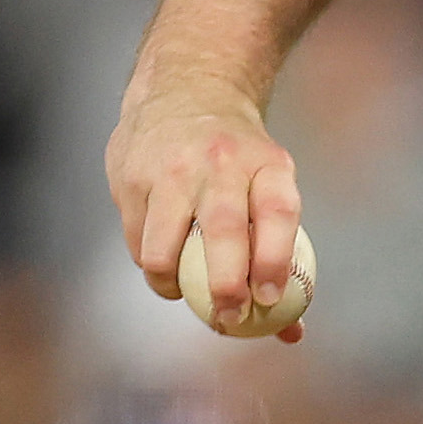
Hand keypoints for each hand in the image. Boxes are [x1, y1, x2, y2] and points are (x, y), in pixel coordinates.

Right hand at [105, 72, 305, 326]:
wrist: (186, 89)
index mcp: (266, 163)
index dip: (275, 261)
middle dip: (225, 284)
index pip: (278, 213)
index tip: (271, 301)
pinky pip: (138, 240)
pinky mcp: (130, 176)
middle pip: (223, 230)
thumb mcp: (270, 185)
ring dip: (171, 283)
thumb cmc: (240, 162)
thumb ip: (281, 255)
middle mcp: (220, 161)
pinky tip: (161, 263)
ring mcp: (171, 167)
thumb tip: (292, 333)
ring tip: (182, 293)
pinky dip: (150, 263)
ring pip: (164, 246)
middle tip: (228, 318)